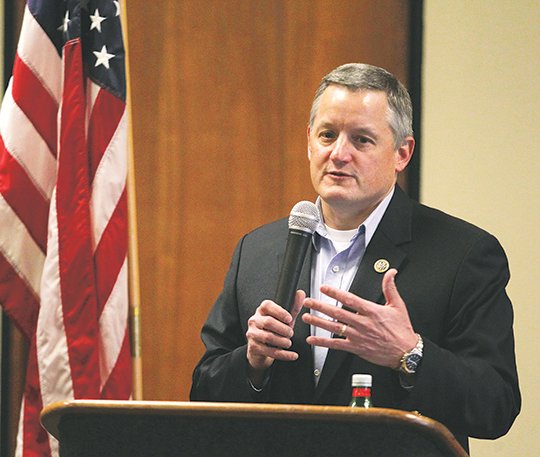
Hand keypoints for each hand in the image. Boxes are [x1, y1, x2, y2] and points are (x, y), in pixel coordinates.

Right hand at [246, 290, 304, 382]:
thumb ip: (293, 307)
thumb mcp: (284, 319)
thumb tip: (301, 294)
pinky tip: (292, 355)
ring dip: (282, 341)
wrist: (261, 350)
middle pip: (268, 322)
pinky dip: (283, 354)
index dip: (279, 312)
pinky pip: (269, 351)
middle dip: (283, 328)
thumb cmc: (273, 331)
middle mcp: (254, 320)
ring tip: (289, 342)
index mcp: (262, 311)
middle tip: (291, 333)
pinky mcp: (253, 347)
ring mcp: (252, 334)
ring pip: (268, 337)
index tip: (289, 318)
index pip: (267, 306)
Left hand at [302, 269, 416, 368]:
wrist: (406, 353)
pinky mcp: (356, 348)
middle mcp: (363, 324)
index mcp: (372, 311)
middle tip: (308, 302)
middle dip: (321, 306)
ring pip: (334, 328)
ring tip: (306, 317)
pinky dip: (323, 343)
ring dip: (318, 323)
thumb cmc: (402, 330)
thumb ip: (390, 287)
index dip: (335, 293)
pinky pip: (336, 345)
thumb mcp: (398, 306)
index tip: (324, 287)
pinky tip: (312, 340)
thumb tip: (391, 272)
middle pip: (338, 313)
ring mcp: (358, 337)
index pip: (350, 299)